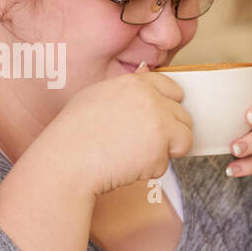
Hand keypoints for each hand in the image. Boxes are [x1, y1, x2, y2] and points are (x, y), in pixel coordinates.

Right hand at [34, 61, 191, 197]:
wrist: (67, 161)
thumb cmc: (73, 136)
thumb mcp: (96, 98)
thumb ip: (125, 93)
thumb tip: (145, 81)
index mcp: (133, 83)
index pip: (171, 88)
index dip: (169, 106)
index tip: (161, 119)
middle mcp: (150, 98)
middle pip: (183, 115)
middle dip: (170, 133)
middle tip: (143, 145)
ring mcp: (159, 121)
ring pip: (184, 138)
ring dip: (165, 151)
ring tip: (134, 155)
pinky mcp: (162, 146)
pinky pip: (168, 162)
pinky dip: (152, 169)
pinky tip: (127, 166)